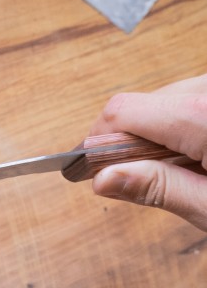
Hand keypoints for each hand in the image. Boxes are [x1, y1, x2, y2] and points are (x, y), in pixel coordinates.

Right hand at [89, 74, 206, 230]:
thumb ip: (158, 188)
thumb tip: (102, 180)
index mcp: (201, 116)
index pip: (121, 112)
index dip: (98, 141)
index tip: (91, 169)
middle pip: (141, 106)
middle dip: (134, 143)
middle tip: (152, 180)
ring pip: (165, 101)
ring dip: (162, 134)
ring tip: (191, 169)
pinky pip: (188, 99)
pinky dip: (184, 126)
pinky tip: (201, 152)